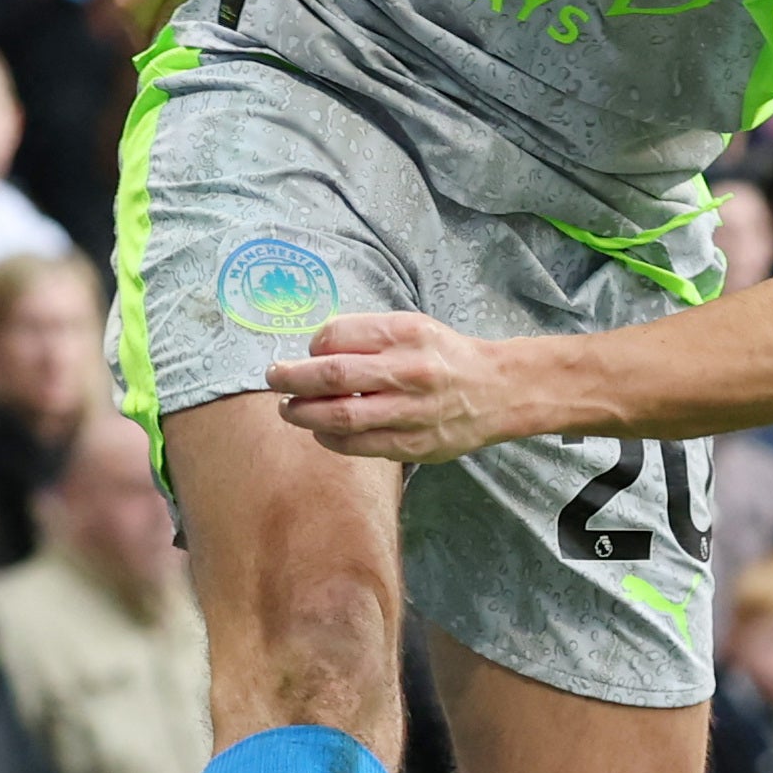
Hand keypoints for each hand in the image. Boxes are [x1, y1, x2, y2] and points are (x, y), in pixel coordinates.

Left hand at [270, 311, 532, 461]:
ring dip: (303, 414)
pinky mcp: (415, 444)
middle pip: (330, 376)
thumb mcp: (413, 328)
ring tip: (289, 410)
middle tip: (273, 378)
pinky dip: (330, 439)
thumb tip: (313, 353)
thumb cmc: (446, 356)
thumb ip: (368, 337)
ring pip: (339, 417)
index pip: (336, 335)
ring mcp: (411, 411)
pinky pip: (359, 445)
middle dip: (290, 379)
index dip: (311, 346)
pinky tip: (321, 432)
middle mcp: (408, 370)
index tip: (306, 353)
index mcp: (405, 333)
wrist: (499, 390)